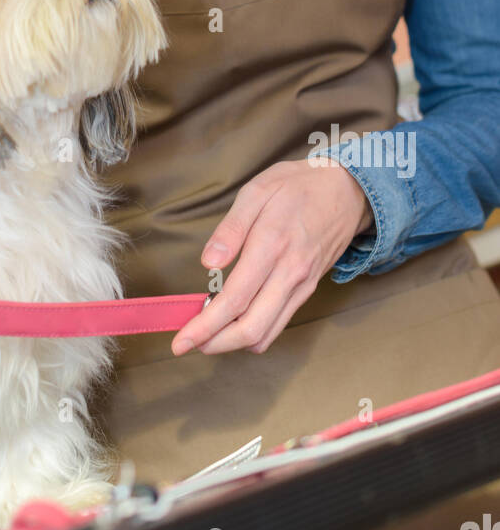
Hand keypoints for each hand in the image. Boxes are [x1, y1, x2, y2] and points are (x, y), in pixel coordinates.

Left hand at [171, 158, 372, 357]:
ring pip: (266, 333)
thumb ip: (231, 228)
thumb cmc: (298, 186)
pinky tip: (235, 319)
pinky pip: (279, 323)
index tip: (182, 340)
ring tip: (207, 332)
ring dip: (233, 342)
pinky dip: (254, 332)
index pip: (234, 299)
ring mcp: (302, 286)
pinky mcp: (308, 290)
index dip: (205, 326)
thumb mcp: (258, 190)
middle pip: (251, 329)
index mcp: (271, 246)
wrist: (347, 190)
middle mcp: (290, 274)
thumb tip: (208, 262)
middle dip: (216, 344)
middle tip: (189, 342)